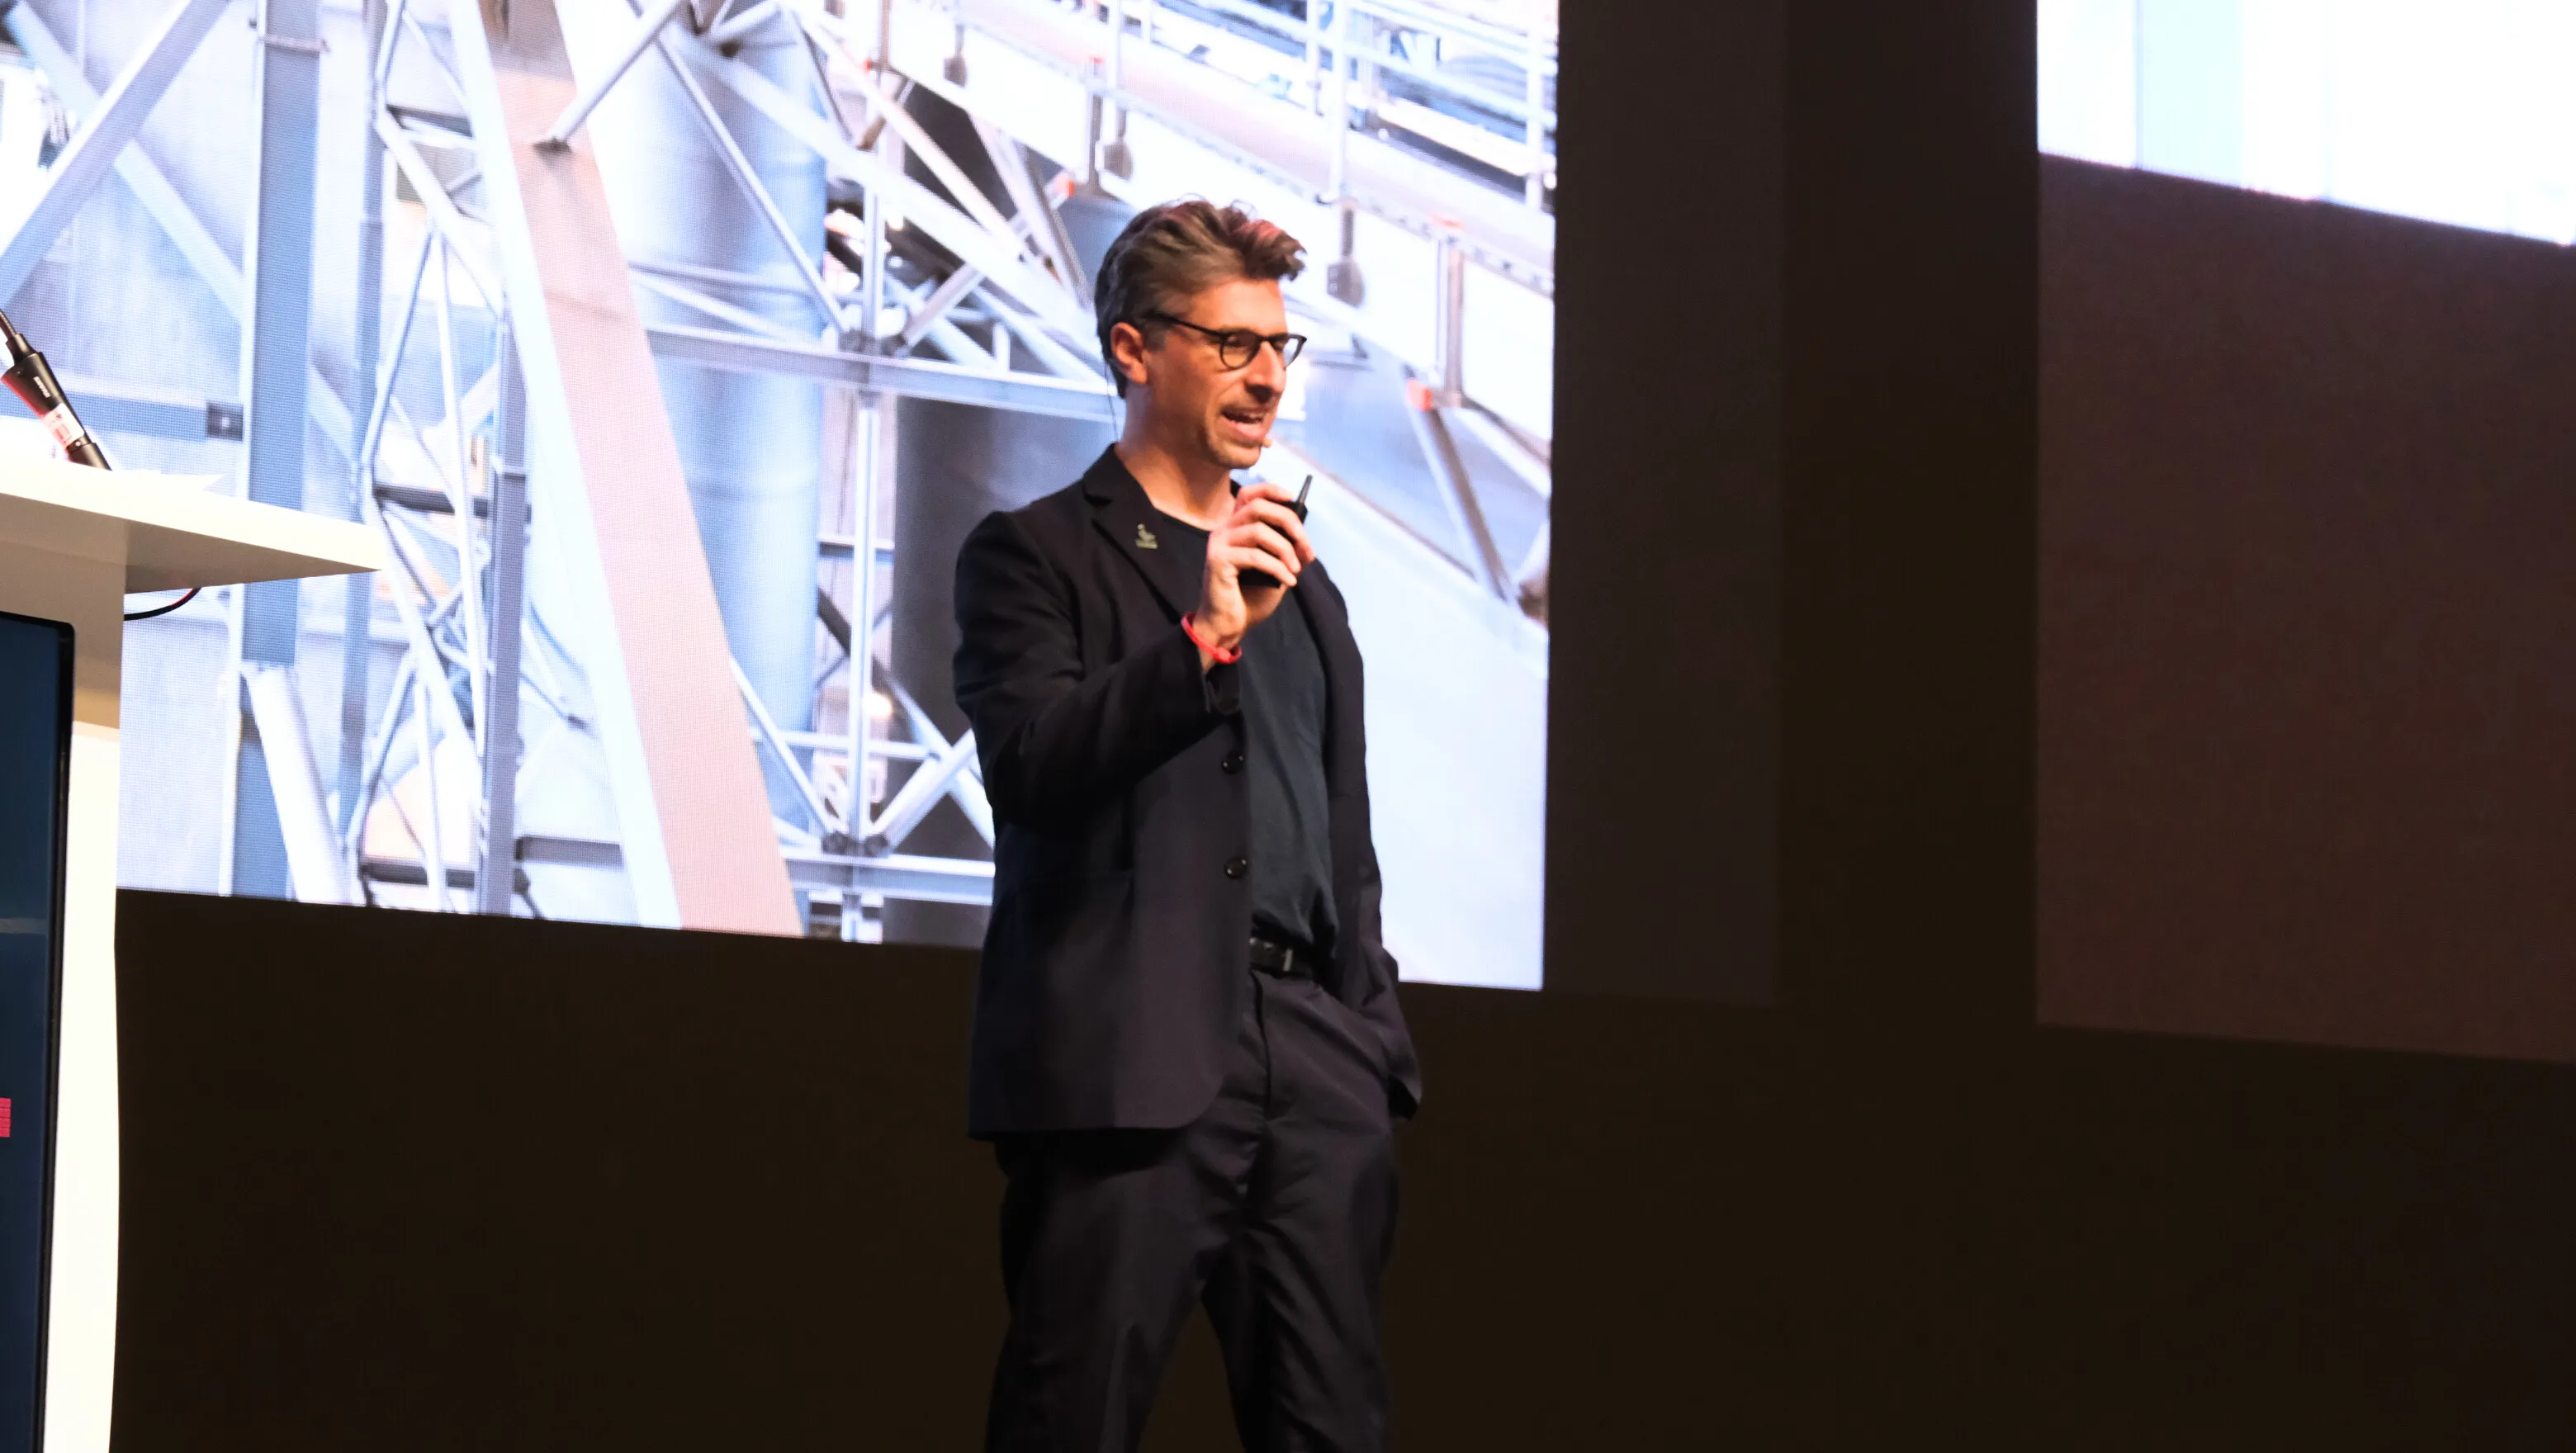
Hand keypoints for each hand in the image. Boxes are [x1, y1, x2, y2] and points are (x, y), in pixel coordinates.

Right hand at [1191, 481, 1313, 665]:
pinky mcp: (1217, 561)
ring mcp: (1218, 544)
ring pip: (1258, 530)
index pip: (1248, 494)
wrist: (1228, 625)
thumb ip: (1284, 549)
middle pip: (1258, 507)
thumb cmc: (1249, 597)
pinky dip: (1277, 568)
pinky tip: (1288, 582)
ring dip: (1285, 549)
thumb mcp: (1274, 568)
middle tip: (1305, 546)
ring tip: (1296, 569)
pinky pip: (1254, 556)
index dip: (1270, 489)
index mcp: (1235, 527)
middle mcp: (1223, 530)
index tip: (1292, 498)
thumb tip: (1304, 540)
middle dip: (1289, 522)